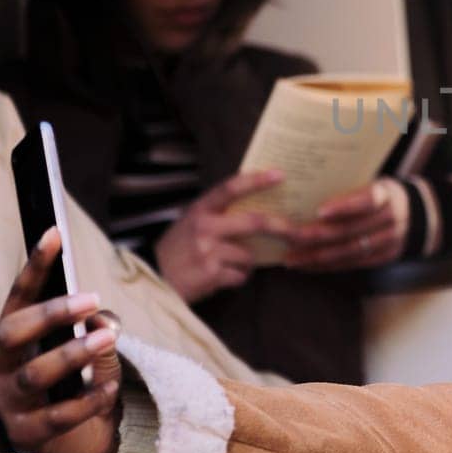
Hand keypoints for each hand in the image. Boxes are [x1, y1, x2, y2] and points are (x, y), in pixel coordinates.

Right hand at [0, 228, 123, 452]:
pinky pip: (57, 416)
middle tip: (91, 298)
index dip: (35, 265)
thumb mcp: (94, 348)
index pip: (18, 297)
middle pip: (10, 334)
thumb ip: (97, 329)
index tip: (55, 232)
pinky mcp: (27, 435)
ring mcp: (9, 403)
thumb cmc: (80, 382)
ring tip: (107, 338)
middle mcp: (0, 367)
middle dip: (49, 314)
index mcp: (12, 339)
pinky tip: (111, 389)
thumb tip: (102, 318)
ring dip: (72, 354)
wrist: (81, 442)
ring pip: (33, 375)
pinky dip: (87, 400)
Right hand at [155, 169, 300, 302]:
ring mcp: (208, 251)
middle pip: (254, 222)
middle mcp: (204, 227)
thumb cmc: (178, 248)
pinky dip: (239, 277)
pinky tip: (224, 276)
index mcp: (200, 209)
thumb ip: (218, 214)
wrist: (153, 278)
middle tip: (298, 232)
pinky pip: (241, 275)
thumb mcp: (192, 222)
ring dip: (248, 262)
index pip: (230, 188)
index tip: (280, 174)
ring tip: (231, 263)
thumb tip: (259, 208)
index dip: (256, 180)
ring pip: (249, 255)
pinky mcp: (211, 274)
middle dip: (281, 227)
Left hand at [284, 178, 409, 271]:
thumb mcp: (373, 181)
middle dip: (315, 236)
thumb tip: (303, 188)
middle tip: (288, 236)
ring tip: (290, 258)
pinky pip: (351, 265)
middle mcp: (391, 219)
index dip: (344, 206)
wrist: (417, 214)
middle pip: (350, 231)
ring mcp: (389, 241)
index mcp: (387, 193)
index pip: (367, 200)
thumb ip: (348, 187)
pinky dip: (326, 266)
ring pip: (347, 252)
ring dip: (316, 257)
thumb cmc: (381, 193)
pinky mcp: (384, 258)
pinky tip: (306, 265)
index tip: (319, 210)